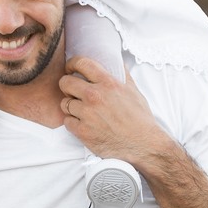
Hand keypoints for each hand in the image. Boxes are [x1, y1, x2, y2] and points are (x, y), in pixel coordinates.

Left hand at [59, 56, 173, 161]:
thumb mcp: (134, 91)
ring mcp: (87, 114)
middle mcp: (95, 96)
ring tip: (81, 110)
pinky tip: (83, 123)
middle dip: (67, 85)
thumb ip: (122, 75)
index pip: (81, 63)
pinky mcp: (82, 131)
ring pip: (64, 103)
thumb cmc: (140, 119)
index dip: (72, 64)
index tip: (71, 68)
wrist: (143, 145)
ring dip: (70, 106)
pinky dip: (73, 123)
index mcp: (108, 83)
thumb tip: (117, 62)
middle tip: (73, 91)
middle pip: (65, 82)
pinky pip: (66, 121)